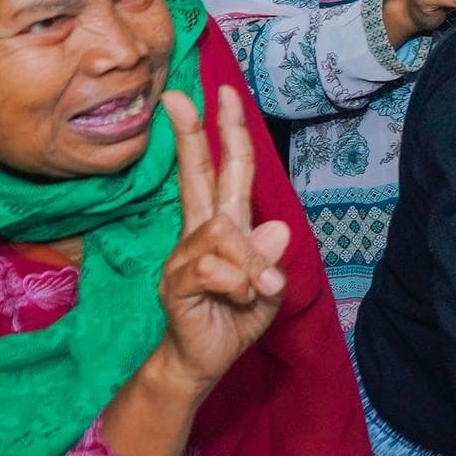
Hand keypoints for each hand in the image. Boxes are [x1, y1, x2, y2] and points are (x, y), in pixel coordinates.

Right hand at [150, 84, 292, 396]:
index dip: (225, 133)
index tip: (222, 94)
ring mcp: (184, 256)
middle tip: (183, 95)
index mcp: (223, 227)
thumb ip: (270, 259)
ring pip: (225, 233)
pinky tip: (237, 301)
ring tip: (256, 292)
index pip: (223, 171)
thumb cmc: (234, 319)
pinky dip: (238, 286)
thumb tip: (278, 228)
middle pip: (198, 174)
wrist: (204, 362)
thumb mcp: (266, 289)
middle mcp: (200, 233)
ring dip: (252, 264)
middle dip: (191, 133)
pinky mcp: (177, 282)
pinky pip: (216, 269)